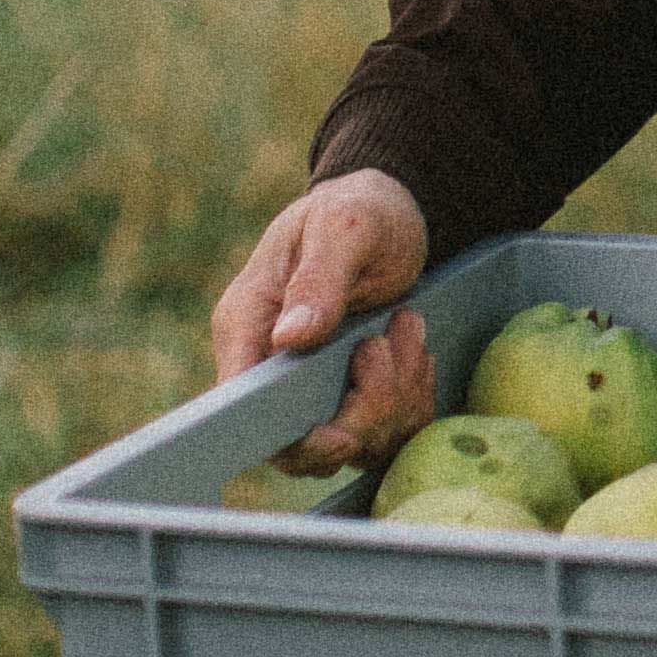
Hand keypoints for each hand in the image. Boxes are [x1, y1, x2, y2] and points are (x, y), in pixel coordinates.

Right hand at [209, 167, 435, 474]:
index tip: (341, 433)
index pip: (242, 407)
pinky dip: (410, 399)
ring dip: (394, 398)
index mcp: (248, 325)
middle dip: (361, 415)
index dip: (288, 437)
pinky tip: (414, 350)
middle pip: (301, 444)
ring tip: (406, 329)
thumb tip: (288, 338)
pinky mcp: (350, 392)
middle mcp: (271, 364)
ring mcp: (310, 384)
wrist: (389, 212)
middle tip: (389, 350)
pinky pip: (383, 429)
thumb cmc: (358, 212)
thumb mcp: (344, 229)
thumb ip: (318, 279)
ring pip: (349, 442)